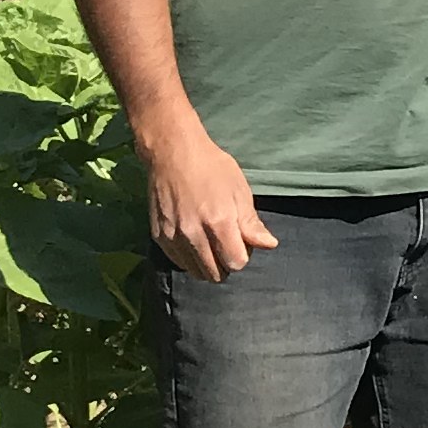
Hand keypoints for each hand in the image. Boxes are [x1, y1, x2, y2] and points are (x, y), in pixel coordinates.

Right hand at [138, 115, 275, 281]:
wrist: (173, 153)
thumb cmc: (212, 168)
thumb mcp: (240, 191)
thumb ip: (252, 223)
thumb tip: (269, 244)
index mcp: (218, 222)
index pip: (236, 263)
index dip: (243, 256)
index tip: (241, 243)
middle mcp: (193, 233)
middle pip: (215, 274)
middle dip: (226, 264)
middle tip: (227, 245)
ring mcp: (173, 236)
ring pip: (196, 271)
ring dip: (207, 264)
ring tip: (210, 243)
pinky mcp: (158, 235)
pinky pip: (178, 261)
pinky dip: (189, 258)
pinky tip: (194, 241)